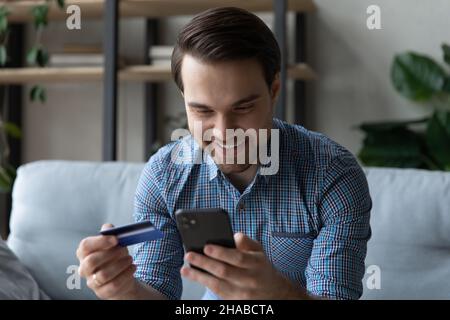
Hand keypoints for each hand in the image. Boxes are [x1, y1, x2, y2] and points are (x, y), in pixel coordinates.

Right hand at [76, 223, 136, 299]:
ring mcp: (92, 282)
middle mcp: (85, 268)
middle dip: (110, 254)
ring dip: (120, 265)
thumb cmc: (115, 256)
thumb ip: (111, 233)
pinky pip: (114, 285)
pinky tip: (132, 268)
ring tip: (130, 259)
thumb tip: (108, 227)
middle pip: (91, 262)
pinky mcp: (102, 292)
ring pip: (103, 275)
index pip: (85, 246)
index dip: (100, 241)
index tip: (115, 239)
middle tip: (123, 249)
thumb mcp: (114, 243)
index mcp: (85, 253)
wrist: (122, 275)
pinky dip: (126, 275)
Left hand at [180, 232, 308, 299]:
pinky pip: (218, 293)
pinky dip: (204, 284)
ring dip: (199, 276)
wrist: (274, 292)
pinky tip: (194, 276)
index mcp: (257, 264)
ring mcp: (243, 294)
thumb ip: (247, 242)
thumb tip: (234, 236)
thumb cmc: (261, 267)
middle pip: (224, 272)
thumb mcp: (259, 251)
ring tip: (185, 268)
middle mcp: (251, 280)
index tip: (206, 247)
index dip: (221, 253)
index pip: (238, 258)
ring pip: (218, 285)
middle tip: (189, 255)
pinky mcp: (236, 302)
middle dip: (204, 263)